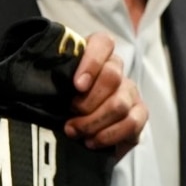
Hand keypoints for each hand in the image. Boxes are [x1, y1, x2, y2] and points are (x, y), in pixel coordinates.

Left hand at [64, 31, 146, 157]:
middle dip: (87, 101)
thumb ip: (53, 79)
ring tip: (75, 131)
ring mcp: (129, 92)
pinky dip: (108, 135)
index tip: (77, 85)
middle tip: (70, 113)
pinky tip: (92, 141)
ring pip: (119, 104)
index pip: (103, 43)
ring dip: (93, 122)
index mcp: (94, 55)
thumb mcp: (52, 88)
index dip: (92, 62)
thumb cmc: (59, 103)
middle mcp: (116, 70)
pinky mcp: (139, 114)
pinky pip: (131, 123)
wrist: (73, 132)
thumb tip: (46, 85)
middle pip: (112, 76)